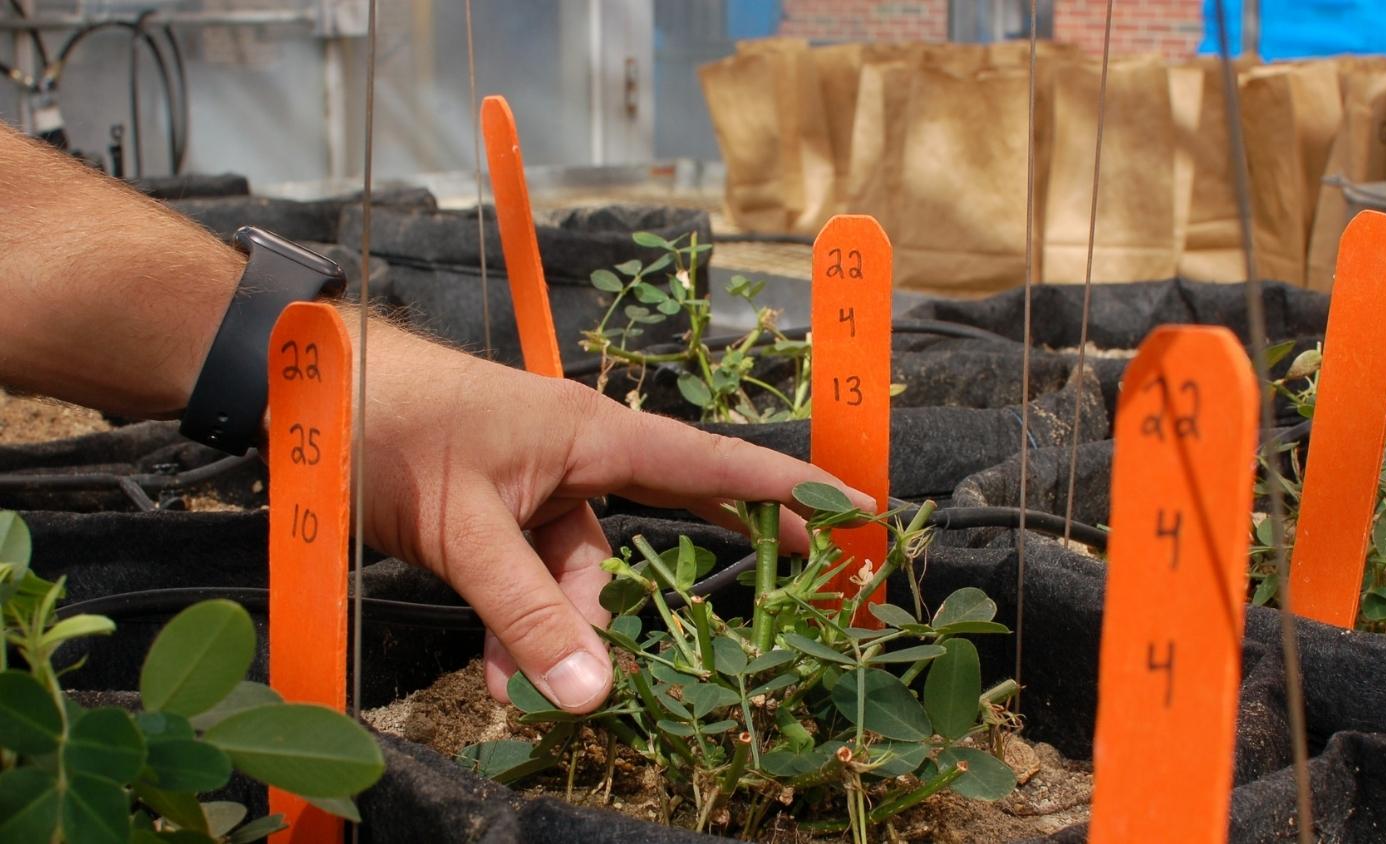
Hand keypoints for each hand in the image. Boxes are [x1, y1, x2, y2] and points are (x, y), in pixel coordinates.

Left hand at [355, 320, 872, 712]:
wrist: (305, 398)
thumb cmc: (394, 427)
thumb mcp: (465, 528)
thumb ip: (525, 612)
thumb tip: (590, 695)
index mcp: (595, 433)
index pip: (713, 463)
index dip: (787, 486)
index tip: (854, 504)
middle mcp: (580, 456)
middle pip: (665, 517)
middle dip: (703, 560)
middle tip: (778, 593)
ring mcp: (539, 486)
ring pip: (580, 572)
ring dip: (557, 627)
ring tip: (518, 683)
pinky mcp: (499, 512)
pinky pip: (531, 580)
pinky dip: (518, 627)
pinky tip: (497, 676)